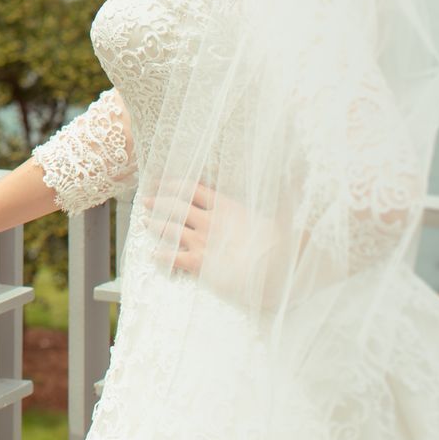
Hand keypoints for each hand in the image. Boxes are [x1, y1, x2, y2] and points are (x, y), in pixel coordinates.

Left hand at [142, 178, 276, 294]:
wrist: (282, 270)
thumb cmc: (284, 244)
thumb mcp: (281, 215)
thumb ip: (280, 193)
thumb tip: (294, 169)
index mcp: (227, 207)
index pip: (194, 189)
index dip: (176, 184)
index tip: (164, 182)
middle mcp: (210, 221)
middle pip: (176, 207)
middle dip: (159, 202)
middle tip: (145, 200)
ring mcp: (203, 242)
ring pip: (170, 229)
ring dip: (156, 225)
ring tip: (144, 221)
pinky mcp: (200, 263)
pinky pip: (174, 257)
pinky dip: (162, 256)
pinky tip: (153, 255)